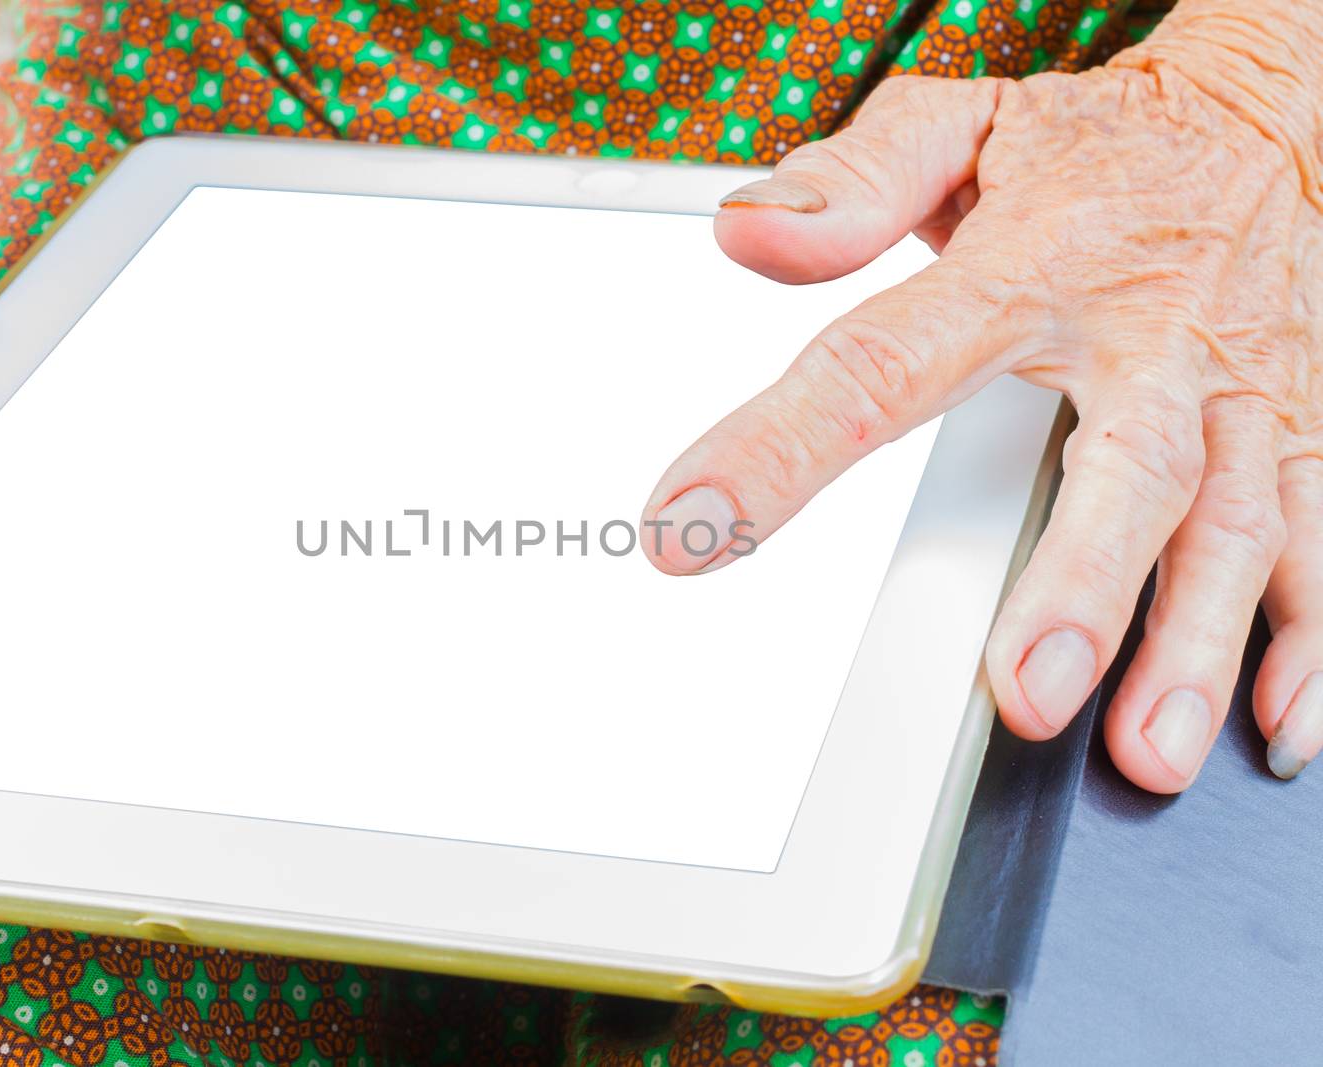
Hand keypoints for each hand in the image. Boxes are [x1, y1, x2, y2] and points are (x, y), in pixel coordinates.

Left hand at [642, 2, 1322, 790]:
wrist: (1254, 118)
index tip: (689, 527)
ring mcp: (1231, 392)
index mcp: (1033, 267)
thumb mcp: (953, 126)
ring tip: (1146, 747)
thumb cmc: (1086, 147)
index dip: (782, 451)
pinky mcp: (1297, 427)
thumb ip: (850, 184)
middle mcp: (1146, 337)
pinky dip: (1310, 637)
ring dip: (1194, 642)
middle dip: (1080, 585)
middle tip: (1026, 692)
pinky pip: (1318, 533)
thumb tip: (746, 236)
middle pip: (1120, 468)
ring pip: (1233, 524)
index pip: (885, 366)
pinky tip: (1276, 722)